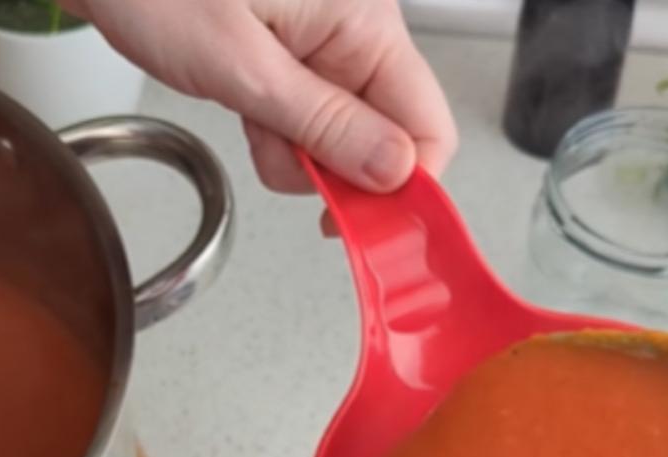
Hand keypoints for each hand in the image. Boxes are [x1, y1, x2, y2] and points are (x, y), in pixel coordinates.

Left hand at [63, 0, 457, 193]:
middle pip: (384, 139)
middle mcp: (354, 32)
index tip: (363, 225)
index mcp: (363, 21)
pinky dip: (275, 132)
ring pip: (341, 139)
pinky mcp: (291, 59)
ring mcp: (323, 47)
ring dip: (294, 152)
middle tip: (276, 149)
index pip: (427, 123)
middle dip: (332, 168)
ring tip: (246, 112)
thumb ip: (322, 124)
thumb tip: (395, 171)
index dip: (402, 185)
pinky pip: (306, 121)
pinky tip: (243, 107)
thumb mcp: (241, 66)